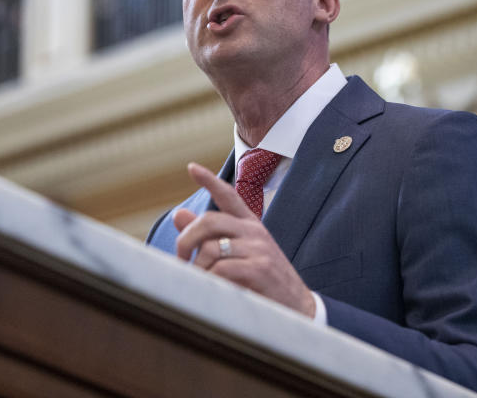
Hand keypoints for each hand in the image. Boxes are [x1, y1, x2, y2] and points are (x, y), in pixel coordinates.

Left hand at [173, 162, 315, 317]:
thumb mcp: (238, 255)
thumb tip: (178, 214)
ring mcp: (259, 249)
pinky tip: (212, 288)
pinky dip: (209, 279)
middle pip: (209, 220)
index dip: (210, 180)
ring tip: (198, 281)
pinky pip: (221, 268)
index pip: (229, 195)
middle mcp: (255, 232)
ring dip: (197, 267)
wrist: (298, 308)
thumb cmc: (263, 282)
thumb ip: (208, 235)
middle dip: (186, 238)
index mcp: (250, 225)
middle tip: (179, 258)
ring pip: (210, 248)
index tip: (192, 167)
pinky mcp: (260, 269)